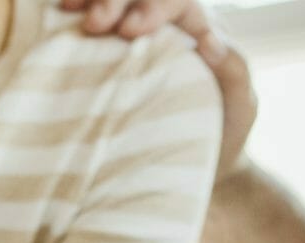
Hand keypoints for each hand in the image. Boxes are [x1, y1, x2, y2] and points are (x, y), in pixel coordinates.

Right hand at [62, 0, 257, 178]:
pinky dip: (76, 10)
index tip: (131, 32)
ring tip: (72, 10)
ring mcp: (133, 38)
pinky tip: (62, 9)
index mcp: (197, 29)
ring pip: (118, 0)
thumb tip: (212, 47)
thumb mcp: (241, 107)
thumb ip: (236, 72)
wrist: (196, 163)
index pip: (180, 2)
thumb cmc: (224, 133)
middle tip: (97, 23)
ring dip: (97, 0)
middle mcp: (166, 25)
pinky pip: (92, 18)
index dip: (156, 8)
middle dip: (119, 1)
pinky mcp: (108, 53)